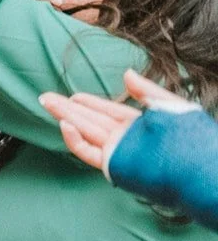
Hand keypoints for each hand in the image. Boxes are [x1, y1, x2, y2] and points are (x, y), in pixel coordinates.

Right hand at [40, 69, 197, 172]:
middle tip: (46, 98)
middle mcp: (124, 139)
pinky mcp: (112, 164)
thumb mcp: (170, 106)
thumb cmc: (189, 138)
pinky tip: (64, 124)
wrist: (195, 166)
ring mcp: (117, 151)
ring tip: (47, 103)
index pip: (108, 111)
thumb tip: (126, 74)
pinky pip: (88, 152)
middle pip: (90, 120)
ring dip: (64, 118)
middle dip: (67, 109)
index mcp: (138, 126)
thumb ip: (147, 91)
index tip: (73, 96)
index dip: (90, 103)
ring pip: (84, 132)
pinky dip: (74, 139)